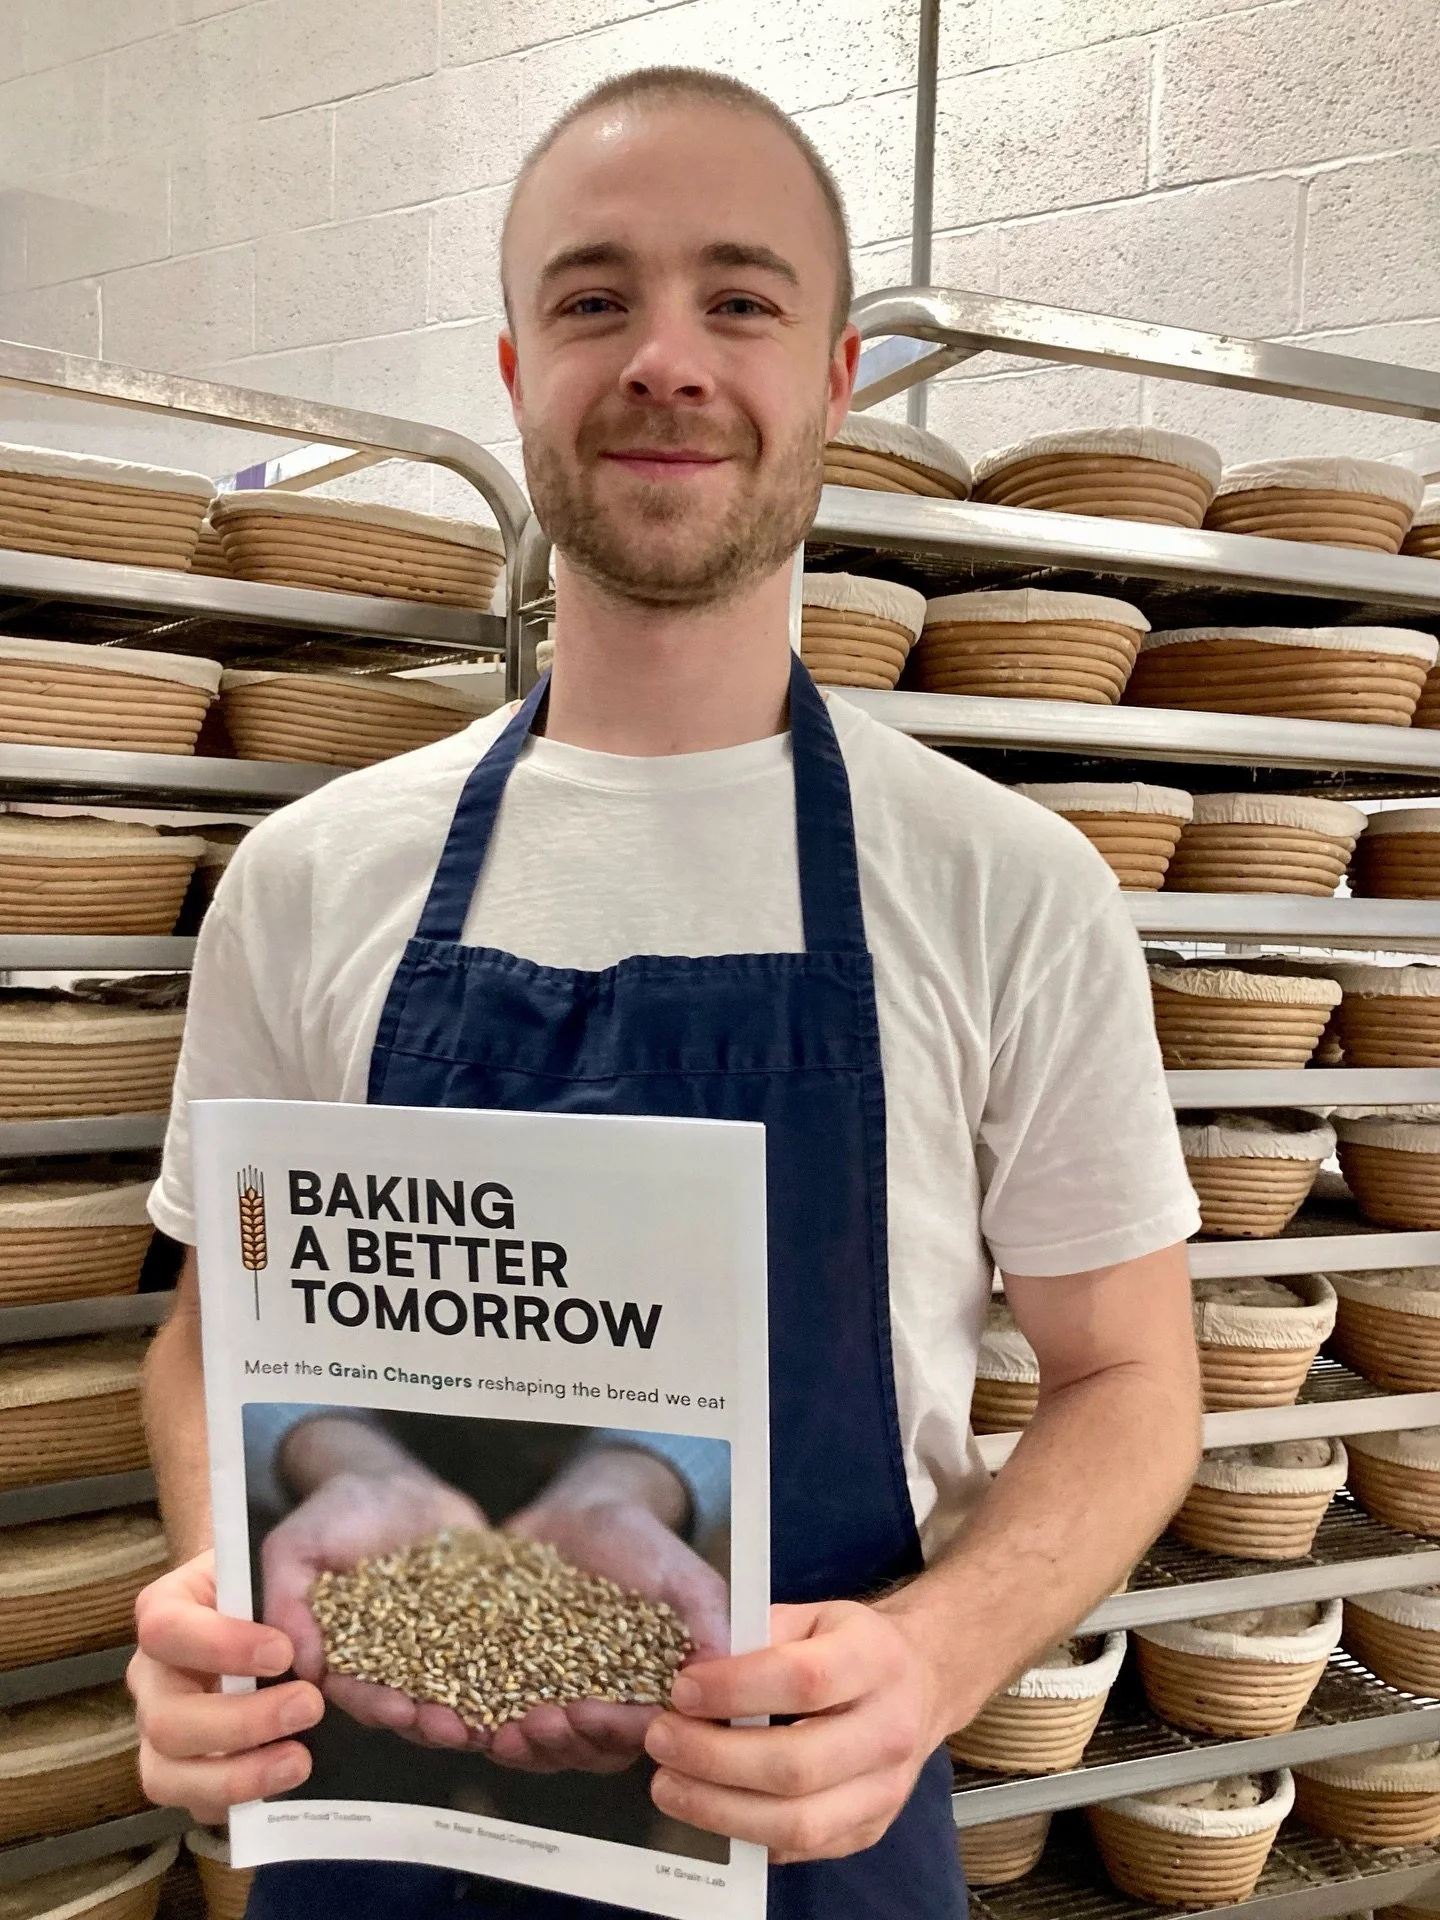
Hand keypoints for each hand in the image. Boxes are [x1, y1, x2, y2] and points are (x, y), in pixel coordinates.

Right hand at [129, 1549, 322, 1822]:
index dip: (220, 1646)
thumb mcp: (271, 1563)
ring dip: (238, 1776)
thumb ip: (283, 1584)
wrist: (262, 1603)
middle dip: (241, 1722)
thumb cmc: (265, 1580)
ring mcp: (160, 1732)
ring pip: (167, 1775)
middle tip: (309, 1705)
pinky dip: (242, 1802)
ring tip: (300, 1761)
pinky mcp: (185, 1774)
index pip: (165, 1630)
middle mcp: (151, 1675)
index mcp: (164, 1610)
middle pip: (166, 1719)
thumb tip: (312, 1633)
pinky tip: (288, 1784)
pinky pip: (197, 1806)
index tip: (283, 1651)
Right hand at [262, 1468, 486, 1748]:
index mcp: (347, 1657)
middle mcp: (394, 1663)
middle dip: (433, 1721)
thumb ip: (286, 1599)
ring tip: (496, 1722)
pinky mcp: (478, 1622)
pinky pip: (498, 1650)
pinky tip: (532, 1677)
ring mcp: (440, 1645)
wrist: (392, 1482)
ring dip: (475, 1710)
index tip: (399, 1712)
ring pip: (458, 1689)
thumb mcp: (296, 1546)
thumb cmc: (334, 1513)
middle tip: (456, 1731)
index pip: (359, 1692)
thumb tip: (297, 1662)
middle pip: (414, 1703)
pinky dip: (513, 1667)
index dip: (378, 1705)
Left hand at [487, 1495, 729, 1775]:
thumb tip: (726, 1672)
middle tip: (531, 1724)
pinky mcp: (502, 1682)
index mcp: (646, 1698)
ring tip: (483, 1731)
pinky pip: (483, 1714)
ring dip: (505, 1745)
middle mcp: (598, 1710)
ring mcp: (549, 1700)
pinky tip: (441, 1712)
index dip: (611, 1731)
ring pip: (529, 1743)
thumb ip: (708, 1621)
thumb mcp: (683, 1575)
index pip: (636, 1732)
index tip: (588, 1713)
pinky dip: (462, 1720)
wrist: (583, 1511)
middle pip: (579, 1750)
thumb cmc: (643, 1543)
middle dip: (554, 1744)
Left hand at [642, 1599, 942, 1862]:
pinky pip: (800, 1848)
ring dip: (719, 1809)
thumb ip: (757, 1636)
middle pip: (796, 1764)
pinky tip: (709, 1807)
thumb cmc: (849, 1644)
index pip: (803, 1681)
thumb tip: (692, 1672)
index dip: (734, 1689)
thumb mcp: (811, 1616)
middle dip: (714, 1758)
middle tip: (661, 1740)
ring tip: (669, 1784)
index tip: (681, 1690)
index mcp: (876, 1659)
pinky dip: (745, 1833)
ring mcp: (886, 1791)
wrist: (921, 1682)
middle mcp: (890, 1730)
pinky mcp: (870, 1831)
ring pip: (797, 1821)